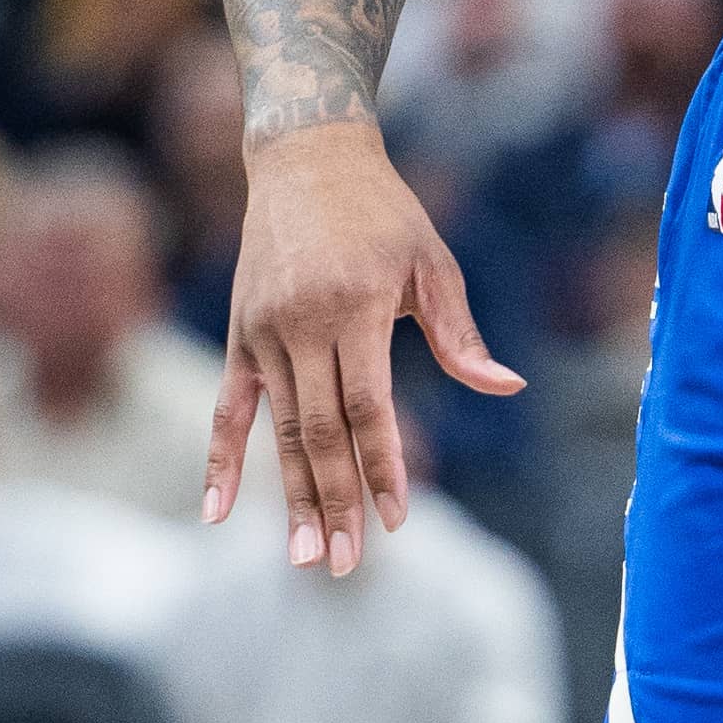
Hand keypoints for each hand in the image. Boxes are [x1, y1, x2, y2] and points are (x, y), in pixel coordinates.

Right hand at [203, 117, 520, 573]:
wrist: (307, 157)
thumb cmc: (383, 212)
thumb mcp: (432, 262)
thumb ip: (460, 335)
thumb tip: (508, 388)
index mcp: (357, 308)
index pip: (368, 407)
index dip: (381, 466)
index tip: (395, 520)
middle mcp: (303, 325)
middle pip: (318, 432)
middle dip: (334, 501)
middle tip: (340, 565)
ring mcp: (263, 333)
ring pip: (278, 431)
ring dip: (291, 497)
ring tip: (302, 555)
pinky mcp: (240, 336)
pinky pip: (227, 409)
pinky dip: (219, 462)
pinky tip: (214, 514)